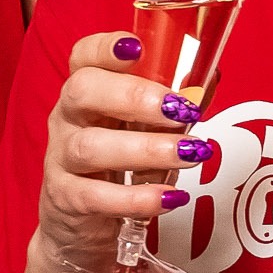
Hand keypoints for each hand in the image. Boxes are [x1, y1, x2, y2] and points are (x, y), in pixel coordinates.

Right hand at [30, 33, 215, 272]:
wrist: (80, 225)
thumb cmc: (118, 165)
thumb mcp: (142, 129)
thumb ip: (171, 104)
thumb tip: (212, 78)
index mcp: (87, 91)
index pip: (83, 56)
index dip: (105, 47)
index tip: (137, 47)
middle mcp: (67, 118)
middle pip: (83, 91)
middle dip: (134, 96)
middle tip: (180, 110)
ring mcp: (61, 159)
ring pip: (90, 146)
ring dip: (146, 149)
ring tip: (190, 154)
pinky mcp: (66, 200)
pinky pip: (95, 197)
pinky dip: (136, 198)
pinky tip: (169, 197)